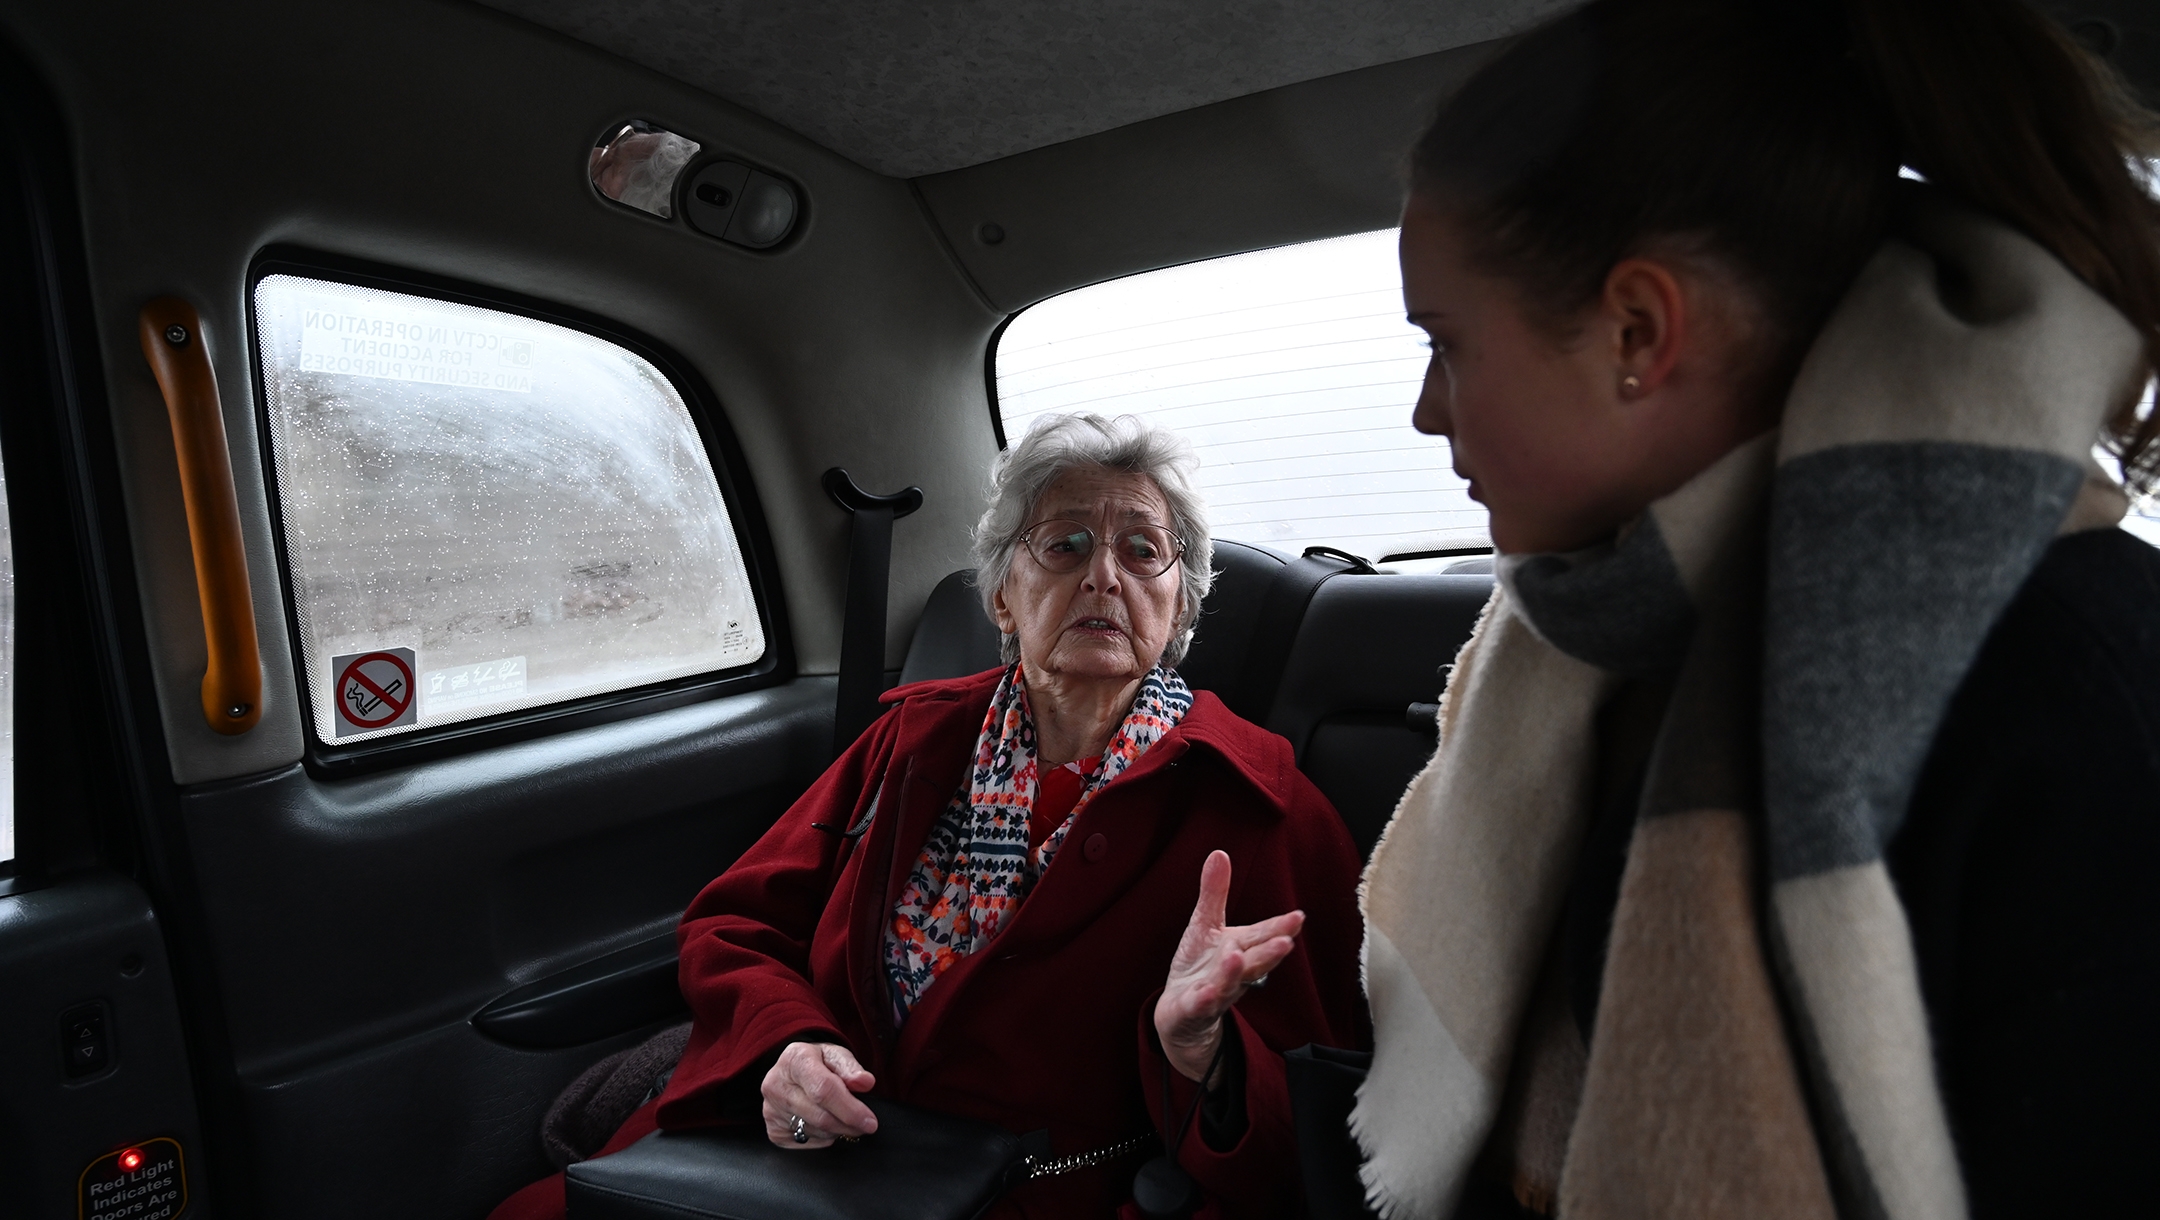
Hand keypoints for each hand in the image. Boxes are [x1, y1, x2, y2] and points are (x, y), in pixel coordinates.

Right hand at [761, 1041, 878, 1148]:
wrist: (793, 1071)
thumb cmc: (818, 1063)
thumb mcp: (836, 1055)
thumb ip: (851, 1068)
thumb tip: (865, 1082)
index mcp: (795, 1059)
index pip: (823, 1090)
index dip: (850, 1109)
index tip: (870, 1121)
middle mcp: (776, 1084)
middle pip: (819, 1116)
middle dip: (848, 1125)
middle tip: (865, 1126)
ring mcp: (770, 1109)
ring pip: (814, 1132)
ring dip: (837, 1130)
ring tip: (844, 1119)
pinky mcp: (772, 1130)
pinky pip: (805, 1143)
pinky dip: (822, 1138)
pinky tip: (825, 1124)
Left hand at [1153, 850, 1303, 1082]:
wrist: (1182, 1013)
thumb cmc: (1201, 966)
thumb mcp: (1205, 925)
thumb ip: (1215, 893)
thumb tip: (1220, 852)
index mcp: (1240, 949)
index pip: (1263, 936)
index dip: (1280, 928)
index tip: (1298, 917)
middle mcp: (1234, 972)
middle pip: (1255, 961)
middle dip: (1270, 952)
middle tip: (1287, 941)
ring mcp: (1215, 992)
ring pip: (1228, 984)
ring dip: (1235, 973)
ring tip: (1238, 957)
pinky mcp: (1193, 1009)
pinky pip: (1200, 1005)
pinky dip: (1204, 1000)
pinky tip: (1206, 993)